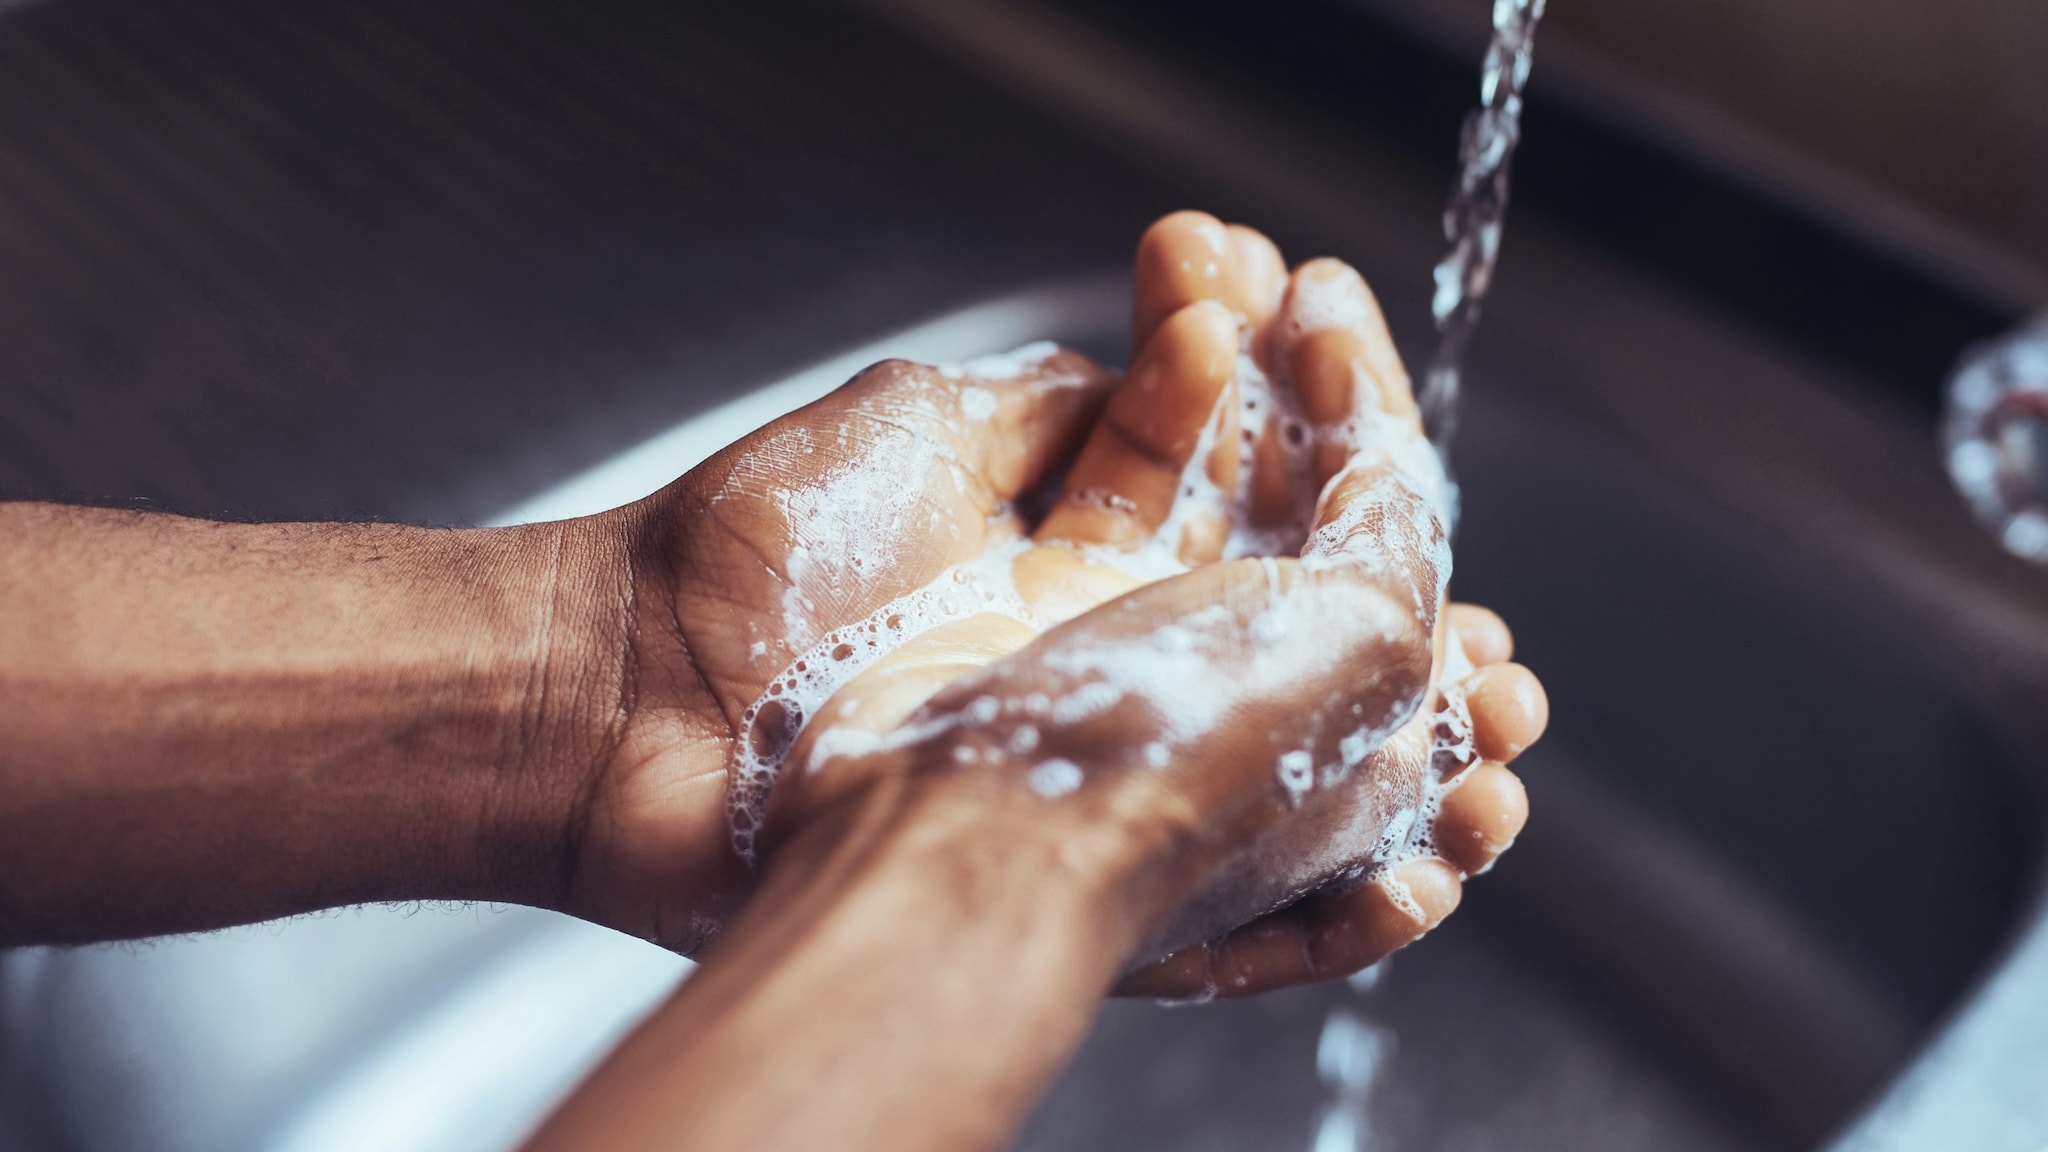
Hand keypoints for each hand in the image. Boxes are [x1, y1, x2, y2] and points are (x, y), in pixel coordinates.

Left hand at [557, 212, 1542, 982]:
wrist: (621, 695)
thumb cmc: (752, 551)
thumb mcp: (925, 421)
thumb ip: (1057, 405)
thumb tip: (1172, 361)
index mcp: (1073, 554)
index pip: (1245, 515)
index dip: (1338, 490)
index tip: (1425, 525)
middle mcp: (1093, 665)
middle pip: (1293, 665)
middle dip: (1415, 652)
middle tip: (1505, 656)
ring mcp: (1080, 775)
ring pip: (1286, 786)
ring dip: (1410, 771)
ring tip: (1504, 741)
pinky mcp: (1055, 881)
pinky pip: (1230, 914)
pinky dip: (1336, 897)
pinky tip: (1425, 869)